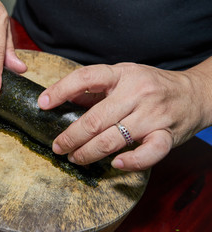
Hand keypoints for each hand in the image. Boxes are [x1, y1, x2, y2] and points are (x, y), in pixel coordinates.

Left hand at [38, 62, 208, 170]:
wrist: (195, 93)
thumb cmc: (152, 85)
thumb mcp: (124, 76)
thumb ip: (95, 89)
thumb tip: (64, 98)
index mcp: (122, 74)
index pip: (86, 77)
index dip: (60, 90)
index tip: (43, 104)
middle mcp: (137, 93)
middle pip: (95, 119)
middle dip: (70, 137)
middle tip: (58, 147)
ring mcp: (153, 115)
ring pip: (113, 139)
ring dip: (89, 153)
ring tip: (75, 158)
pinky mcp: (167, 134)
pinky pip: (148, 153)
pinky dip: (130, 162)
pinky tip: (115, 164)